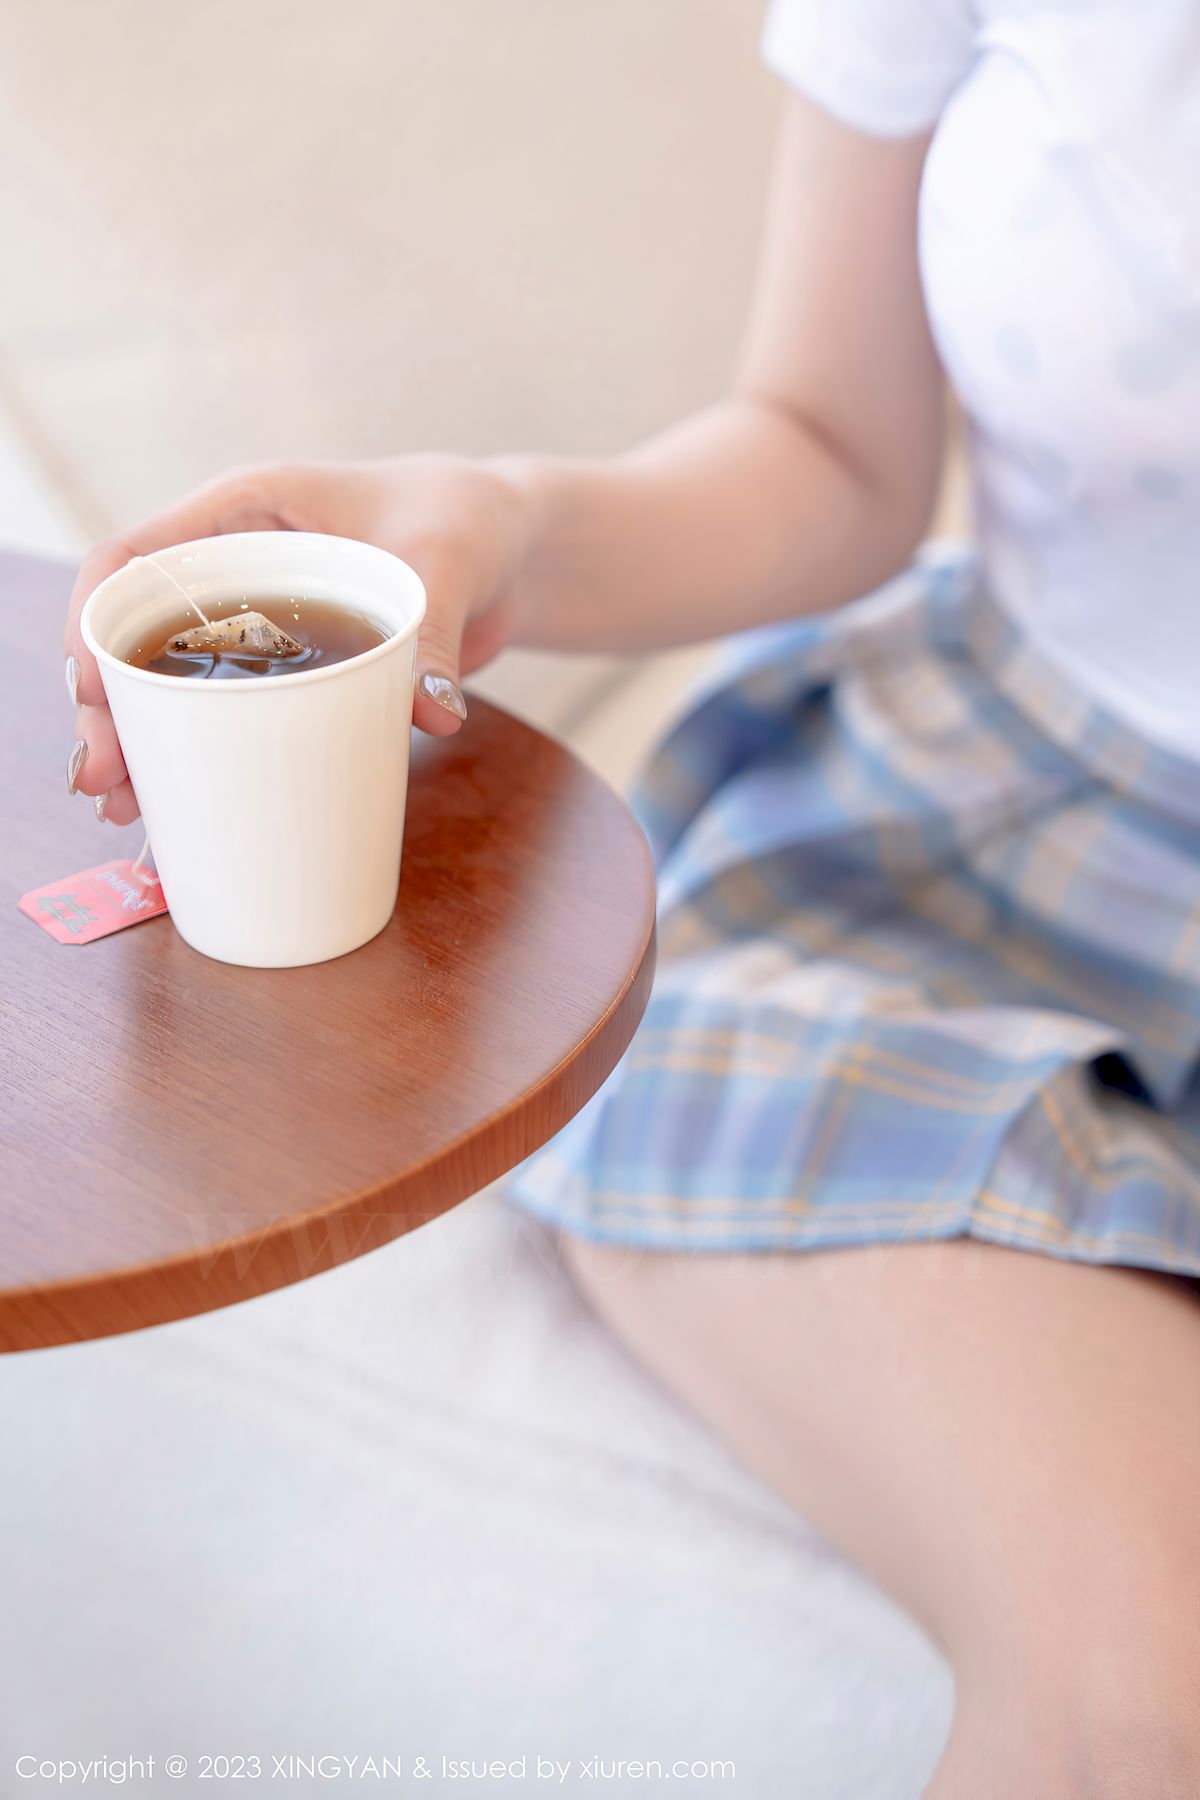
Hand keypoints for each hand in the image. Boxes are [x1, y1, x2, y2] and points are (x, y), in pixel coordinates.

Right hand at [63, 455, 532, 823]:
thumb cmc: (468, 518)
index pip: (138, 557)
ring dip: (141, 740)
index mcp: (248, 511)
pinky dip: (200, 753)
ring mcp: (261, 620)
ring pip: (175, 680)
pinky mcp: (293, 668)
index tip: (91, 691)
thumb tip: (430, 713)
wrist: (513, 548)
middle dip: (108, 705)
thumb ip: (434, 634)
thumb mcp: (447, 561)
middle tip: (101, 780)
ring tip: (121, 807)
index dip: (96, 620)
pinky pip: (231, 709)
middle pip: (141, 631)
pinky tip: (176, 804)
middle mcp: (239, 564)